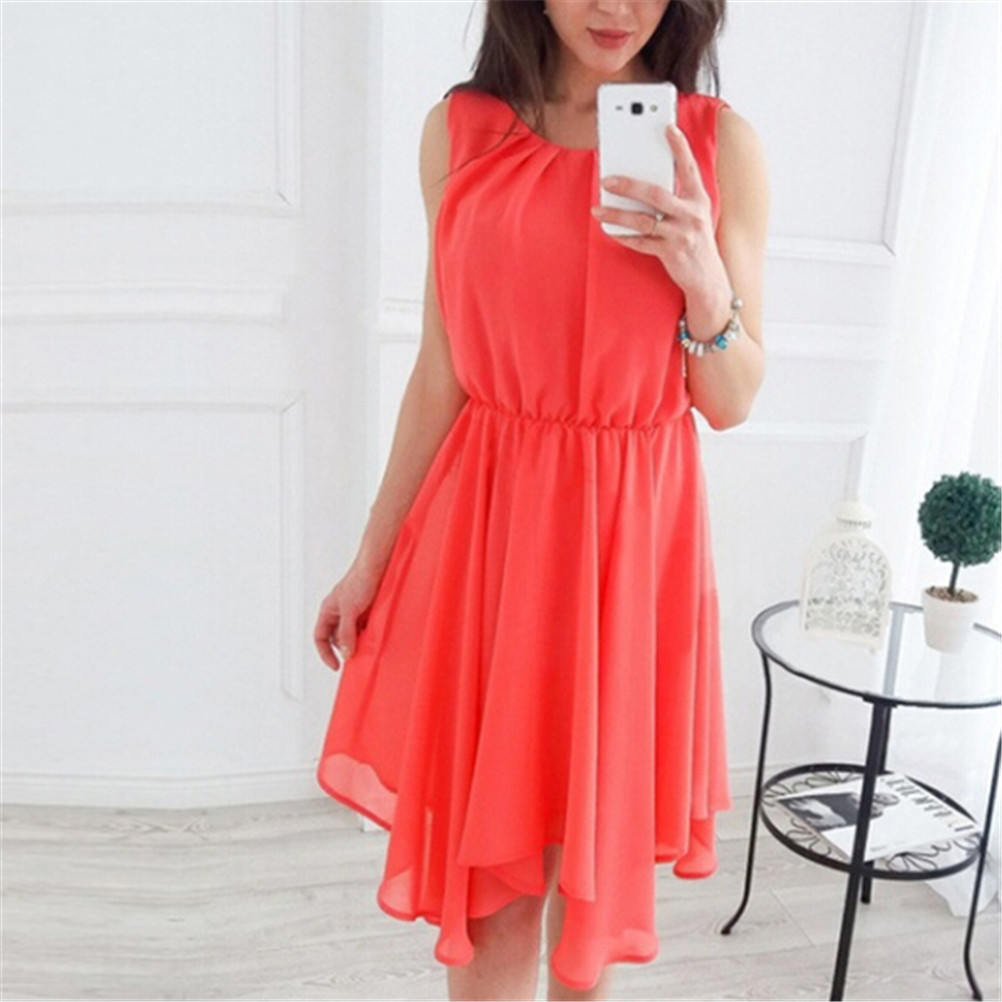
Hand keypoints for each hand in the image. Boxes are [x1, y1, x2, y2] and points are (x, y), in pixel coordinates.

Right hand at [313, 560, 383, 670]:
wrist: (377, 566)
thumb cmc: (359, 580)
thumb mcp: (349, 610)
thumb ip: (346, 633)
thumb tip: (345, 654)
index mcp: (328, 611)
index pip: (320, 637)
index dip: (325, 653)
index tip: (337, 665)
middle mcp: (339, 612)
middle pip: (336, 638)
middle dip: (344, 649)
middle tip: (354, 658)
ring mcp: (353, 612)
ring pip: (352, 634)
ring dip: (358, 642)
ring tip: (366, 648)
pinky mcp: (367, 611)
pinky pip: (364, 628)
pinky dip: (368, 635)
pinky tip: (375, 637)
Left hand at [590, 123, 728, 295]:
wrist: (708, 278)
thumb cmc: (695, 239)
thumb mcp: (693, 213)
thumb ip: (676, 196)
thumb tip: (642, 182)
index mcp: (698, 199)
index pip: (689, 168)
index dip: (679, 147)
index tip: (668, 127)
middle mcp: (692, 214)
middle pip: (656, 194)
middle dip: (629, 185)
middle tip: (607, 179)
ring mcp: (681, 234)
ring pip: (643, 220)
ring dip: (617, 214)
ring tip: (598, 209)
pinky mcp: (671, 253)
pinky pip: (641, 242)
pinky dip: (624, 236)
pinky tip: (609, 230)